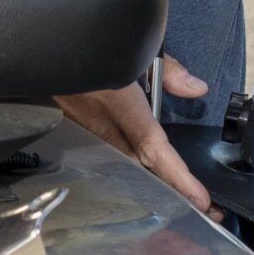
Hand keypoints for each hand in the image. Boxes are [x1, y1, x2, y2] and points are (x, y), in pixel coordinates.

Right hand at [56, 55, 214, 217]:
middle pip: (140, 169)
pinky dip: (129, 169)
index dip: (177, 177)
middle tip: (206, 211)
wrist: (47, 44)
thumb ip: (168, 71)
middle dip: (173, 192)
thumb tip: (197, 89)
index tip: (199, 199)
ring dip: (152, 184)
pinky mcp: (74, 129)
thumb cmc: (91, 43)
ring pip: (123, 166)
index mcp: (116, 100)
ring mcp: (83, 129)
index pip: (152, 146)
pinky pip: (107, 154)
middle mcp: (98, 121)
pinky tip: (147, 178)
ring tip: (184, 200)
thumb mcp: (134, 48)